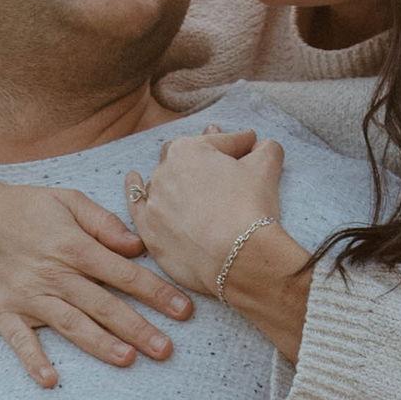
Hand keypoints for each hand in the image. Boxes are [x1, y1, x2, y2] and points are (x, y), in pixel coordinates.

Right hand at [0, 169, 195, 388]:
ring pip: (71, 324)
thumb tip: (137, 246)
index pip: (124, 274)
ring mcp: (28, 296)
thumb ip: (103, 222)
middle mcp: (55, 274)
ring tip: (128, 359)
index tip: (184, 311)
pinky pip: (19, 340)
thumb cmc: (22, 207)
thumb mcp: (66, 199)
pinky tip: (51, 379)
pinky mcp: (2, 312)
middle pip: (104, 304)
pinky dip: (33, 360)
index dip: (156, 293)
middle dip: (138, 327)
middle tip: (167, 350)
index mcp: (74, 246)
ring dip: (99, 343)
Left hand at [123, 123, 285, 298]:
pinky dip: (136, 190)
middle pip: (183, 157)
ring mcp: (153, 202)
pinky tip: (134, 178)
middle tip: (220, 162)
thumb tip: (264, 145)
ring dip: (175, 178)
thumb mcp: (265, 169)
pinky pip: (136, 205)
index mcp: (189, 149)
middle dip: (202, 157)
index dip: (239, 144)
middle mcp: (164, 171)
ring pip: (161, 181)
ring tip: (189, 181)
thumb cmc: (250, 208)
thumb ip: (266, 149)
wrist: (236, 257)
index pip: (219, 141)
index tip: (250, 146)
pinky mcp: (149, 230)